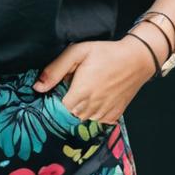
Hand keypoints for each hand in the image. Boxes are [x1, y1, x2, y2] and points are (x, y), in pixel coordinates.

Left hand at [33, 36, 158, 123]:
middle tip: (68, 89)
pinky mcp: (113, 116)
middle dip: (63, 106)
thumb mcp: (77, 52)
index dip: (50, 104)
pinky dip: (91, 112)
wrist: (136, 60)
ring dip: (78, 109)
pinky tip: (94, 97)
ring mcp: (103, 115)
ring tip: (83, 91)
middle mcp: (92, 108)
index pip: (56, 111)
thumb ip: (55, 70)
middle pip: (67, 116)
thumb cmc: (105, 53)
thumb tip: (37, 87)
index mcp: (81, 93)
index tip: (51, 95)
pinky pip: (95, 121)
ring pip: (81, 120)